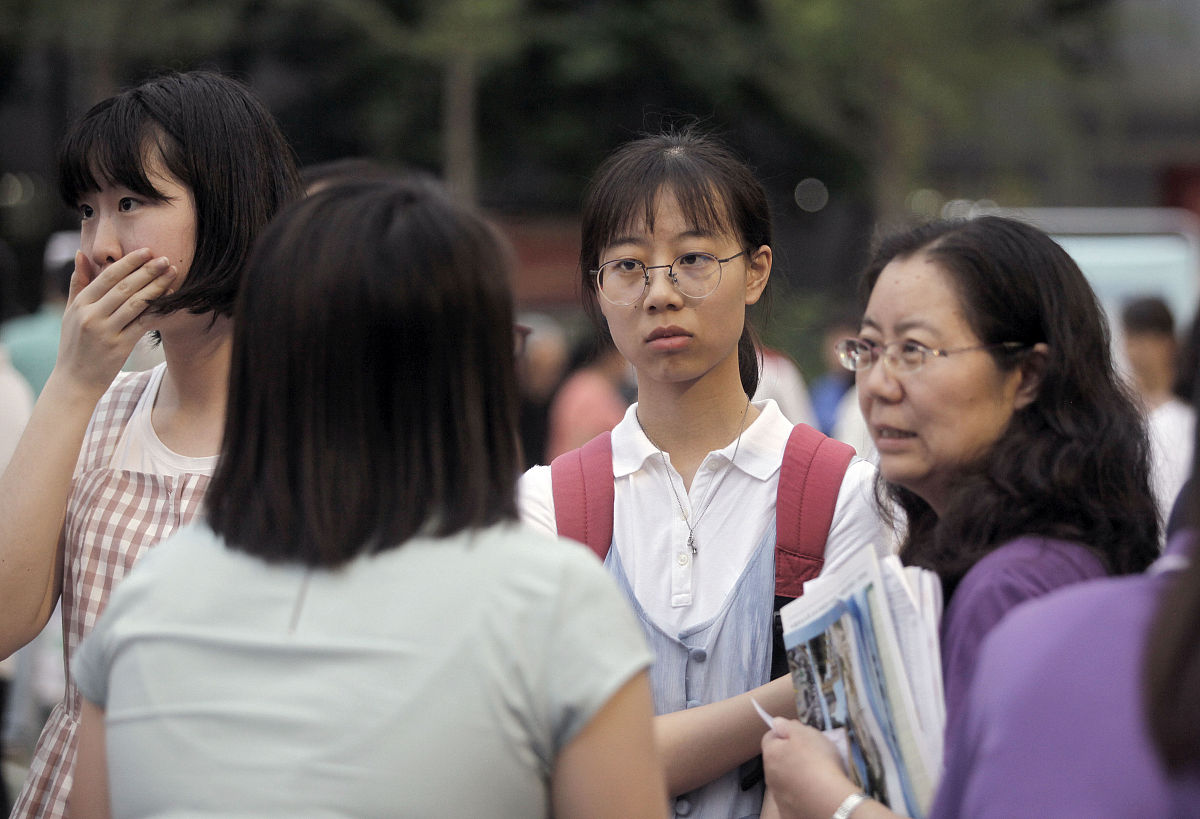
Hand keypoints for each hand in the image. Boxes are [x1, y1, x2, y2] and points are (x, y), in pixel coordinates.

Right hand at [55, 249, 176, 394]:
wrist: (75, 381)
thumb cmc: (74, 345)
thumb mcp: (69, 313)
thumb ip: (77, 284)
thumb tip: (80, 254)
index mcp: (80, 305)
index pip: (107, 277)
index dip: (128, 263)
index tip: (146, 251)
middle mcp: (92, 316)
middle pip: (124, 287)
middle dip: (147, 271)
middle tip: (166, 258)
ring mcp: (106, 332)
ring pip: (136, 303)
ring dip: (156, 286)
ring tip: (172, 274)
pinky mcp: (120, 347)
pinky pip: (143, 324)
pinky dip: (157, 310)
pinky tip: (170, 299)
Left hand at [761, 718, 860, 818]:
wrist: (830, 801)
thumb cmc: (818, 761)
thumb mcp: (806, 733)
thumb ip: (788, 725)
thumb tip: (776, 723)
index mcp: (771, 754)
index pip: (770, 737)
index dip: (784, 733)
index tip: (799, 735)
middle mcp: (769, 775)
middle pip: (777, 759)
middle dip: (790, 754)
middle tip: (811, 755)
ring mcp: (778, 795)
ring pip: (784, 779)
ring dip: (794, 775)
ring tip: (816, 775)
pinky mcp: (787, 812)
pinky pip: (792, 798)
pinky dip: (800, 794)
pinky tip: (814, 792)